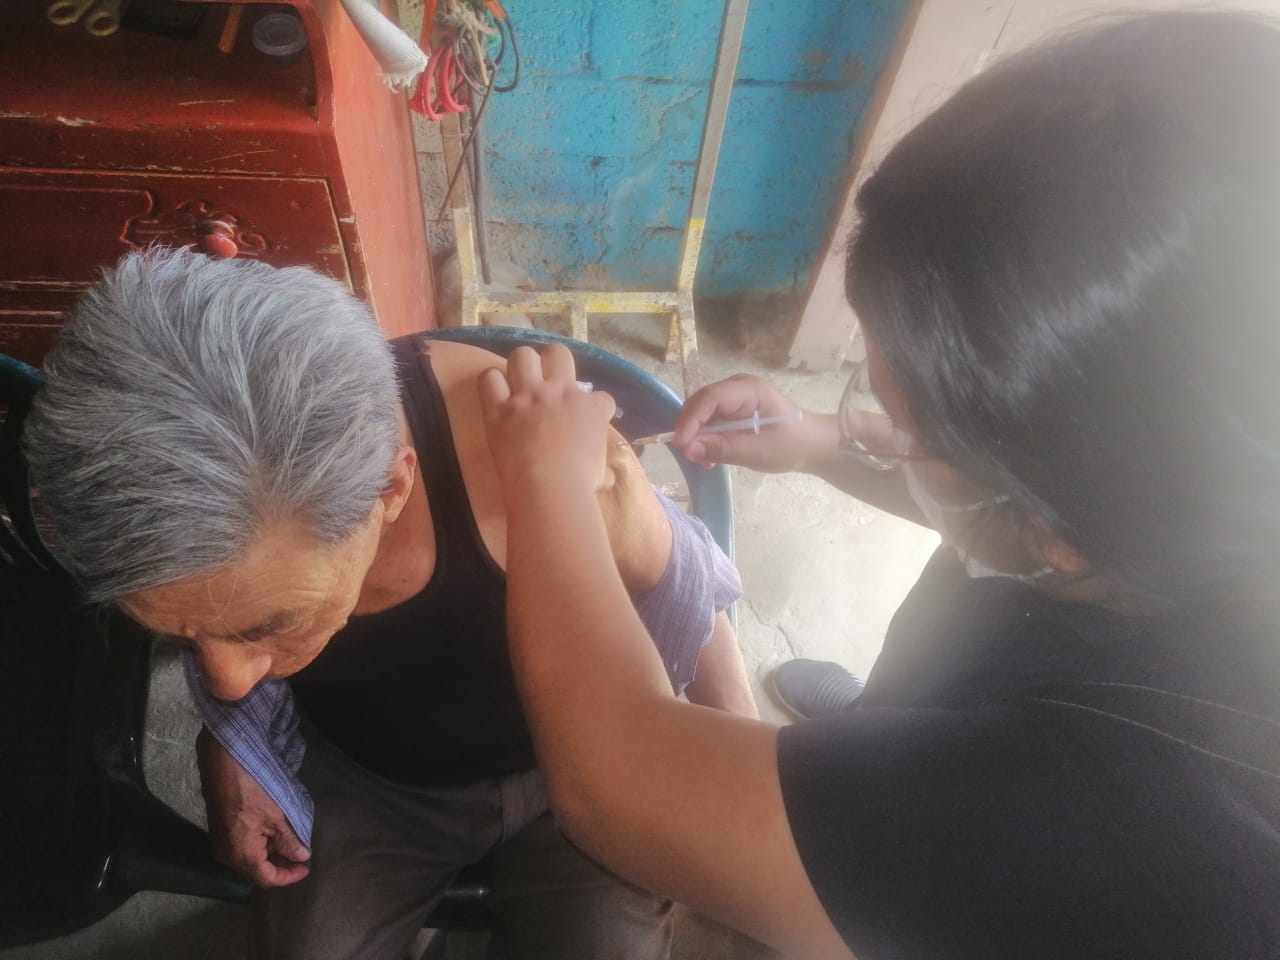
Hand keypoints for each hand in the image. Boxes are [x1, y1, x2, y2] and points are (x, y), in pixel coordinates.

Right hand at [196, 729, 310, 887]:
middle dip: (280, 867)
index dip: (289, 877)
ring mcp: (221, 844)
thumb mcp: (277, 816)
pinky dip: (259, 845)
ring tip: (291, 843)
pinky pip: (241, 848)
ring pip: (249, 860)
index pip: (267, 879)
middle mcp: (227, 856)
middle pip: (256, 872)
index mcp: (241, 856)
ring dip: (270, 855)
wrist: (222, 766)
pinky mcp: (220, 831)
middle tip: (300, 856)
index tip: (306, 868)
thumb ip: (290, 841)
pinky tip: (273, 833)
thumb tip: (301, 856)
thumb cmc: (251, 791)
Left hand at [477, 344, 617, 493]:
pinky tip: (496, 395)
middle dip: (554, 363)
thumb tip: (605, 478)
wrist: (551, 488)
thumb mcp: (601, 472)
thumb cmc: (581, 484)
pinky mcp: (500, 409)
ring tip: (520, 382)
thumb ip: (600, 464)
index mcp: (590, 409)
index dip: (595, 408)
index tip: (588, 421)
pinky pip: (489, 378)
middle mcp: (560, 393)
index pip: (600, 397)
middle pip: (558, 353)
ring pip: (522, 356)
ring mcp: (528, 397)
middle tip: (549, 382)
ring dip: (522, 367)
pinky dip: (492, 383)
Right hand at [672, 374, 826, 472]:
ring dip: (698, 436)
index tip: (680, 444)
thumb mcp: (759, 452)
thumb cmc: (791, 446)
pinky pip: (710, 420)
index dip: (691, 420)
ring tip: (705, 460)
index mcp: (749, 390)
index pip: (710, 398)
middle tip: (691, 456)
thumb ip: (724, 449)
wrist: (812, 446)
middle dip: (691, 429)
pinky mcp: (732, 409)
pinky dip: (706, 438)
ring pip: (702, 412)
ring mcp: (734, 397)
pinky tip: (711, 456)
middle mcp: (738, 387)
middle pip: (701, 402)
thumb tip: (689, 449)